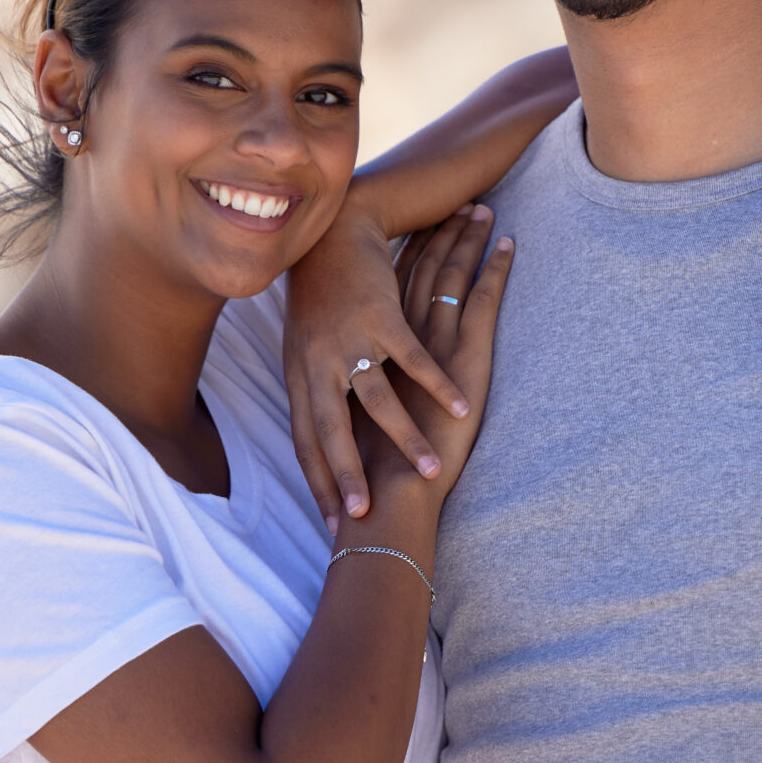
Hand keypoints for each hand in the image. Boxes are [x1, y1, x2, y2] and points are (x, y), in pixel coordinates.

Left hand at [285, 201, 493, 525]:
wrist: (328, 236)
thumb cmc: (318, 299)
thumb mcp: (303, 352)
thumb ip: (312, 395)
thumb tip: (317, 444)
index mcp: (300, 376)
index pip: (305, 442)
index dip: (319, 483)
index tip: (334, 525)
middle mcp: (319, 363)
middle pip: (330, 430)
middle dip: (346, 475)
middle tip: (364, 516)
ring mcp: (351, 339)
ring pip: (377, 399)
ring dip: (404, 438)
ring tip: (428, 472)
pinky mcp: (383, 315)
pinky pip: (414, 358)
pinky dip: (438, 384)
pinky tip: (461, 408)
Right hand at [352, 207, 511, 508]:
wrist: (388, 491)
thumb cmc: (374, 473)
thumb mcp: (366, 433)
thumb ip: (373, 411)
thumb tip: (374, 406)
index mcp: (373, 351)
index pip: (389, 291)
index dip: (403, 256)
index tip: (412, 226)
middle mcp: (397, 338)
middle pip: (417, 271)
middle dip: (433, 233)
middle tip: (449, 200)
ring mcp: (432, 343)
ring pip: (449, 276)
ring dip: (464, 240)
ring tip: (479, 207)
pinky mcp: (464, 357)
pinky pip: (483, 298)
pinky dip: (496, 268)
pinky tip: (508, 243)